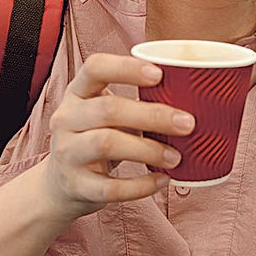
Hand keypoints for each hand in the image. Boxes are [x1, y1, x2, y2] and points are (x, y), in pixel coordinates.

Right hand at [39, 53, 194, 226]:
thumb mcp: (105, 114)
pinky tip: (163, 180)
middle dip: (152, 115)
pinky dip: (141, 186)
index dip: (126, 68)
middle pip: (108, 109)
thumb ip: (136, 104)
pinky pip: (110, 188)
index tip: (159, 74)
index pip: (94, 68)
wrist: (60, 186)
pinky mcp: (76, 186)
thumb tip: (195, 100)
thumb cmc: (96, 139)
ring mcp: (67, 153)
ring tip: (177, 157)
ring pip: (106, 144)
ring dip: (148, 150)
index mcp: (77, 93)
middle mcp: (66, 119)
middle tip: (188, 123)